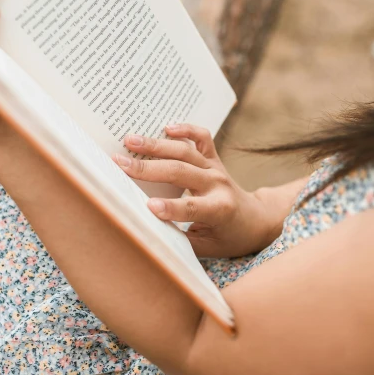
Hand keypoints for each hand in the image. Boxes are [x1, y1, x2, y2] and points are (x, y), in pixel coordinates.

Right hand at [114, 125, 279, 257]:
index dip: (171, 207)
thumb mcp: (207, 248)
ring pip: (185, 151)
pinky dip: (186, 129)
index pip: (192, 207)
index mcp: (219, 209)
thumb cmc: (228, 237)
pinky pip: (202, 138)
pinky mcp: (214, 159)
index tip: (147, 206)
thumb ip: (182, 242)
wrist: (254, 219)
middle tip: (119, 163)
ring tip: (130, 140)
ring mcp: (215, 168)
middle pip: (181, 171)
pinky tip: (167, 126)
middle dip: (149, 168)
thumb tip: (151, 234)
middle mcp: (217, 184)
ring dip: (156, 145)